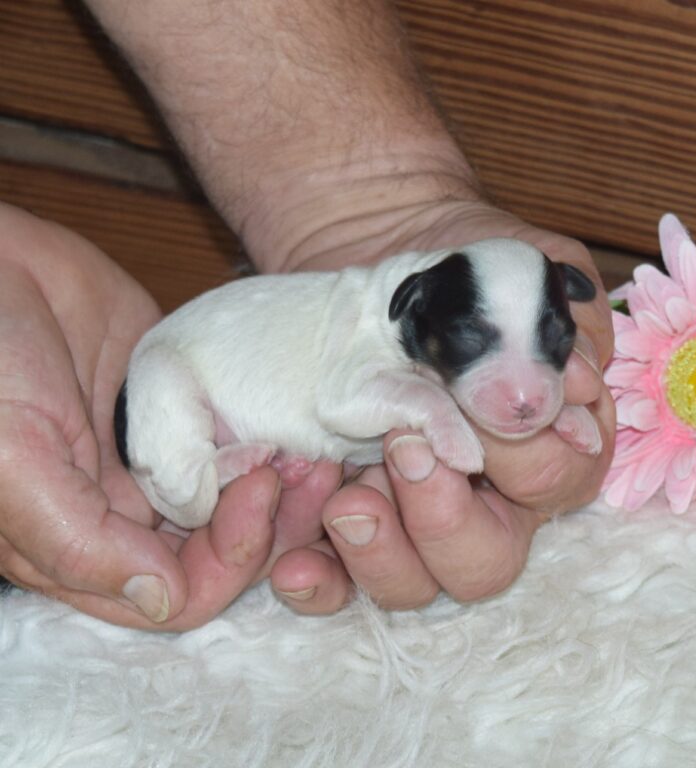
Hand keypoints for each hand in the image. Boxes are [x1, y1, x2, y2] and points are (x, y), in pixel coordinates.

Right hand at [0, 203, 340, 628]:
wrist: (1, 263)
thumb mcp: (12, 456)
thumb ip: (76, 539)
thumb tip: (161, 599)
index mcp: (81, 544)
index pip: (178, 592)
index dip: (229, 559)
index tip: (259, 487)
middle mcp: (127, 514)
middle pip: (221, 553)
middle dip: (270, 524)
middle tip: (306, 467)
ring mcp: (162, 463)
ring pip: (239, 504)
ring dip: (283, 490)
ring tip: (315, 451)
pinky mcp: (186, 415)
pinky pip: (241, 447)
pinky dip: (275, 446)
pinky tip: (301, 426)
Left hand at [267, 201, 615, 612]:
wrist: (373, 292)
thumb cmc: (448, 286)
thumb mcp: (500, 275)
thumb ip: (535, 323)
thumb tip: (553, 395)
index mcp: (536, 445)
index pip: (555, 481)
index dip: (524, 453)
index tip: (481, 406)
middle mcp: (479, 499)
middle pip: (487, 564)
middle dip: (447, 520)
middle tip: (405, 453)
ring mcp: (408, 520)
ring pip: (415, 587)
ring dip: (382, 554)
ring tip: (347, 501)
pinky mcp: (347, 528)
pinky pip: (339, 589)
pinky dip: (319, 585)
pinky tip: (295, 564)